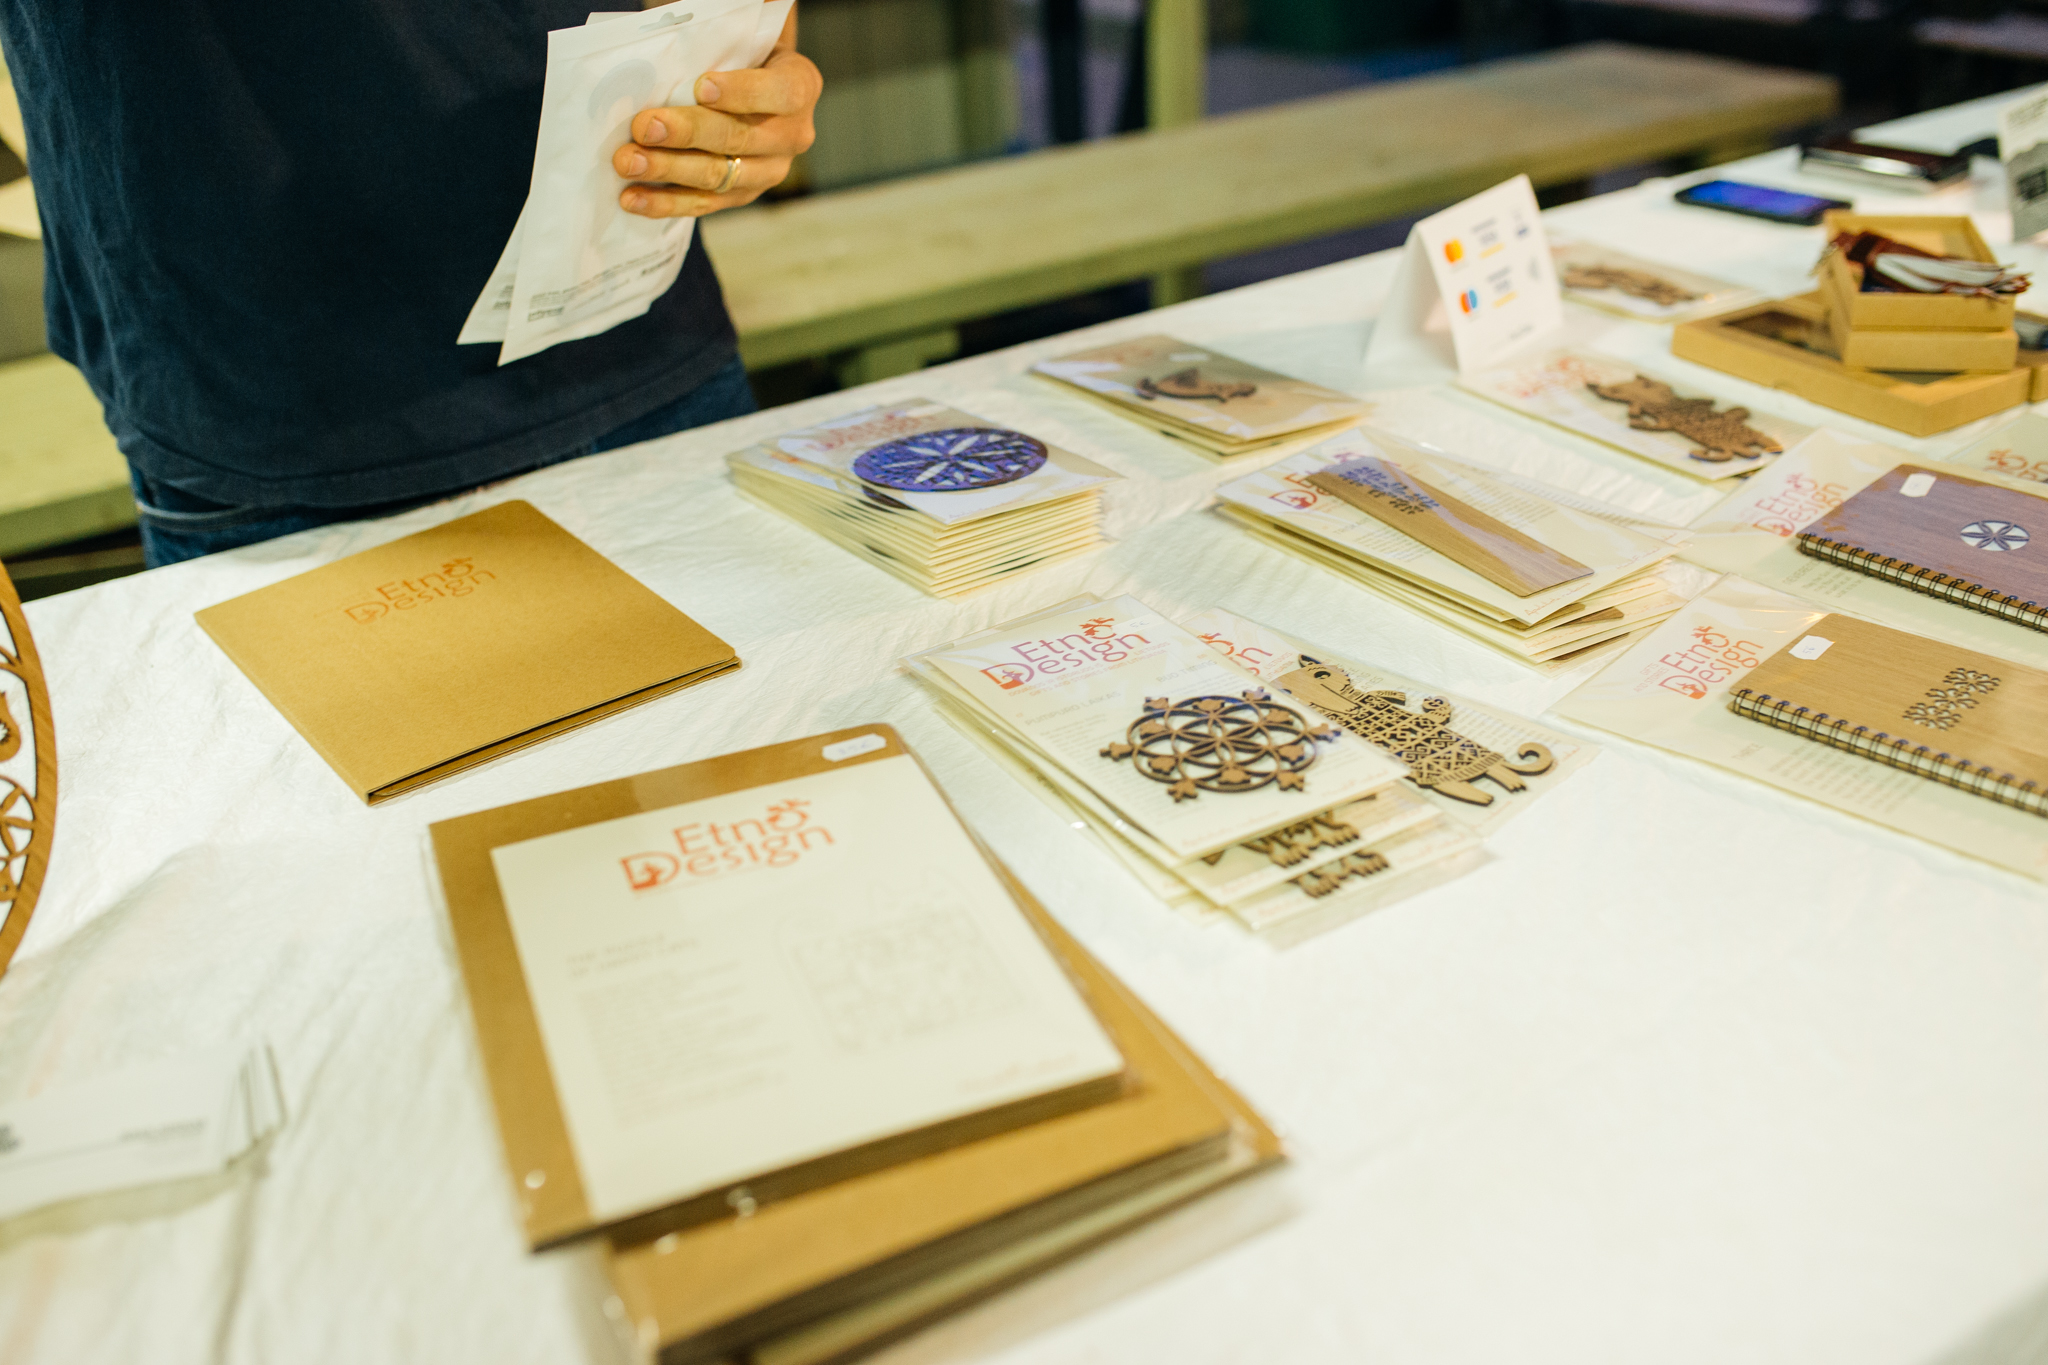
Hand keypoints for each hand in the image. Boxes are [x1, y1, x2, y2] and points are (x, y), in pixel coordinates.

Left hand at [612, 8, 820, 218]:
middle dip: (687, 133)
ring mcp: (769, 171)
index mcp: (799, 86)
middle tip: (644, 126)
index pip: (778, 93)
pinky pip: (703, 203)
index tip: (701, 87)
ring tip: (628, 162)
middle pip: (739, 138)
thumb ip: (716, 47)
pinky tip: (632, 198)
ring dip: (668, 169)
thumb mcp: (739, 44)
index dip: (741, 93)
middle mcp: (792, 135)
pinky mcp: (741, 195)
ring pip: (718, 176)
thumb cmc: (738, 58)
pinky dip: (664, 202)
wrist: (750, 92)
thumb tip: (669, 49)